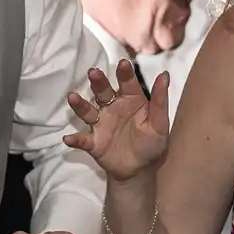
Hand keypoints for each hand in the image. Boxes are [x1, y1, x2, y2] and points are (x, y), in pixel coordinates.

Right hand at [62, 60, 170, 181]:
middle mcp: (112, 108)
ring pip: (88, 111)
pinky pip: (82, 139)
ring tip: (72, 97)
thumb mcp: (160, 123)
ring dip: (80, 104)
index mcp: (130, 100)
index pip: (127, 84)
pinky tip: (68, 138)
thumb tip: (165, 74)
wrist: (140, 170)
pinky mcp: (93, 142)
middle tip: (93, 72)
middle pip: (103, 92)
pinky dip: (75, 139)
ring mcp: (100, 124)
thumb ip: (160, 100)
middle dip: (98, 82)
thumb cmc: (151, 143)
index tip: (123, 63)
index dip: (125, 73)